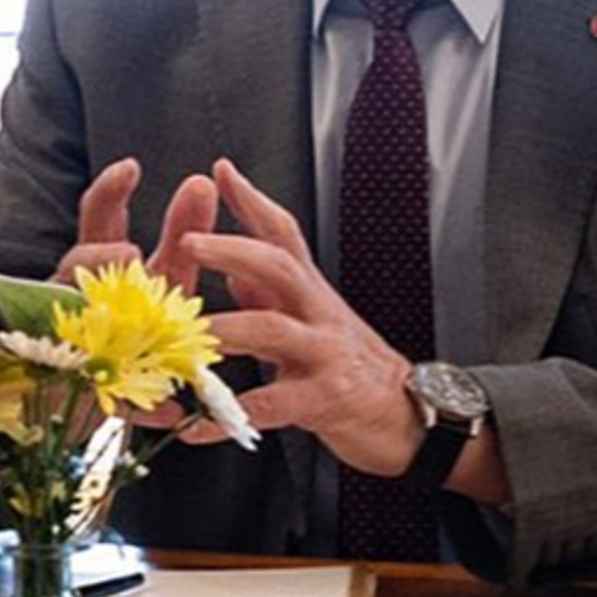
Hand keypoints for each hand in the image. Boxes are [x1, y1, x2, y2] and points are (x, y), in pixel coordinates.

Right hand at [62, 160, 225, 433]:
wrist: (97, 401)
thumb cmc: (130, 329)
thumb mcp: (160, 281)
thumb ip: (180, 238)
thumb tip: (202, 182)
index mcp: (99, 267)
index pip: (96, 220)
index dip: (110, 193)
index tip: (134, 168)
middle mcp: (79, 297)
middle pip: (78, 266)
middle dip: (99, 259)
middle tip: (130, 255)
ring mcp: (74, 341)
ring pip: (81, 322)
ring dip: (107, 320)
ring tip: (137, 339)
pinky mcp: (88, 393)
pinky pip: (115, 398)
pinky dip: (144, 404)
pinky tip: (173, 410)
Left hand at [184, 159, 420, 475]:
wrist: (412, 415)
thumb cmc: (350, 365)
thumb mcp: (313, 321)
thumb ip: (272, 295)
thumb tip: (233, 269)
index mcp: (309, 292)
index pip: (284, 234)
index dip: (253, 201)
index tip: (221, 169)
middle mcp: (318, 313)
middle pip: (279, 266)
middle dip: (232, 250)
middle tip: (189, 242)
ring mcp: (324, 354)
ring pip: (272, 330)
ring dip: (224, 331)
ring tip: (184, 337)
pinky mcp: (324, 400)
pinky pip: (268, 406)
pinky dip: (226, 416)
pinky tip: (194, 426)